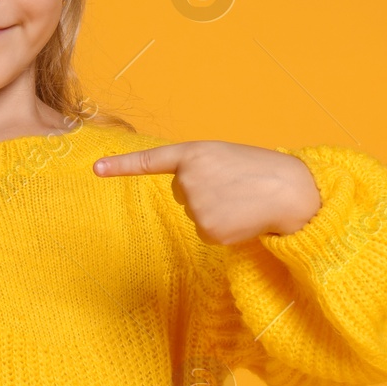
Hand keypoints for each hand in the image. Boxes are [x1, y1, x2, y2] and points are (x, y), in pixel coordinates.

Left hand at [92, 140, 320, 242]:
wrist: (291, 190)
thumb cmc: (260, 172)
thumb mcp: (224, 158)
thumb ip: (198, 169)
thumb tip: (187, 198)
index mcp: (194, 153)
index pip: (151, 161)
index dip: (121, 166)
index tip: (95, 169)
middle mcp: (188, 179)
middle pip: (182, 193)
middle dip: (204, 191)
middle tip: (234, 185)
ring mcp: (196, 206)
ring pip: (194, 214)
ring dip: (215, 210)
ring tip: (241, 199)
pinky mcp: (207, 229)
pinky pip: (207, 232)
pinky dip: (223, 228)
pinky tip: (241, 217)